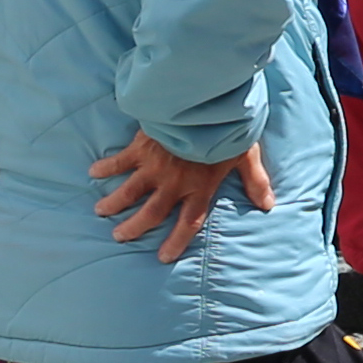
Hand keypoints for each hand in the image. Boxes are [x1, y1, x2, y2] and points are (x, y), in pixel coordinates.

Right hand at [90, 133, 273, 265]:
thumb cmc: (226, 129)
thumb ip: (255, 181)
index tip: (163, 257)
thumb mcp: (246, 155)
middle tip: (119, 236)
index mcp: (199, 188)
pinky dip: (106, 167)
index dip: (176, 242)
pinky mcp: (140, 149)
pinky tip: (93, 172)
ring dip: (114, 203)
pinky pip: (119, 162)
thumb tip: (269, 205)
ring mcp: (154, 167)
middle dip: (134, 227)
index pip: (188, 223)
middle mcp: (173, 184)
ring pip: (129, 192)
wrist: (202, 105)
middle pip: (152, 213)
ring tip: (101, 211)